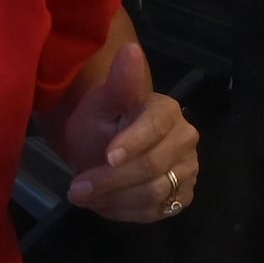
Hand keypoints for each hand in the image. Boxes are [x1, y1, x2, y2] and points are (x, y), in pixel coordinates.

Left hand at [63, 38, 199, 221]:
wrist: (104, 149)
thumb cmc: (101, 122)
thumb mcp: (101, 103)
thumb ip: (119, 83)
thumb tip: (132, 49)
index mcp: (167, 111)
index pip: (154, 128)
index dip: (131, 143)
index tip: (106, 156)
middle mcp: (185, 139)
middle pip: (152, 167)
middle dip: (110, 181)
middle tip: (76, 189)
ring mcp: (187, 170)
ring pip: (153, 194)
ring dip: (113, 199)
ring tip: (83, 195)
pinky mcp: (182, 196)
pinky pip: (156, 212)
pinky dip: (124, 212)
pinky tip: (104, 202)